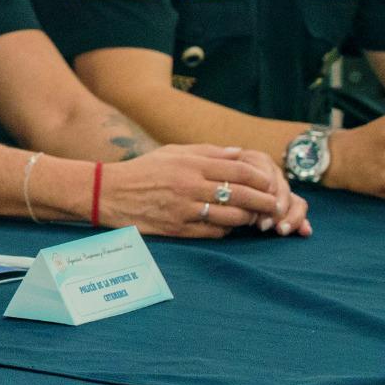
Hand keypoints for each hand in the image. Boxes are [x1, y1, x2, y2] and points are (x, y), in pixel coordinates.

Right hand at [101, 145, 305, 238]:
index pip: (238, 170)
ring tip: (254, 217)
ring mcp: (185, 209)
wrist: (108, 193)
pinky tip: (230, 225)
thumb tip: (237, 153)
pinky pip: (214, 232)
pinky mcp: (178, 229)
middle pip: (241, 195)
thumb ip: (206, 152)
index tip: (271, 183)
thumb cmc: (143, 170)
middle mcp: (190, 186)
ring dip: (248, 218)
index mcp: (191, 164)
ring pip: (232, 217)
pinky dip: (227, 229)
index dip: (261, 178)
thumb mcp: (172, 152)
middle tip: (276, 205)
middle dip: (264, 201)